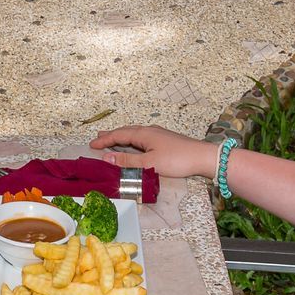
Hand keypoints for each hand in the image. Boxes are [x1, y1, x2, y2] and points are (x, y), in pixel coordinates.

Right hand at [90, 124, 220, 179]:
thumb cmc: (177, 160)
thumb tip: (106, 158)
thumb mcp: (149, 163)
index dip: (104, 140)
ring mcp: (158, 134)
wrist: (203, 158)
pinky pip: (142, 137)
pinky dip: (132, 140)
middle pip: (125, 131)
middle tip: (98, 137)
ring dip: (121, 137)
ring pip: (134, 133)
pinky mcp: (165, 140)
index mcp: (144, 134)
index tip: (91, 145)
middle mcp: (149, 131)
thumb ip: (127, 161)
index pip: (118, 135)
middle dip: (111, 135)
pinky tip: (135, 144)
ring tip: (112, 139)